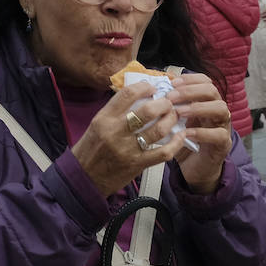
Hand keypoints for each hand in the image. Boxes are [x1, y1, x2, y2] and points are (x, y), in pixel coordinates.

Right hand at [72, 81, 185, 196]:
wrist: (84, 179)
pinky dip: (176, 143)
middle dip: (164, 103)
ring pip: (159, 129)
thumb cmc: (90, 149)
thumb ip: (116, 111)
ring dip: (171, 119)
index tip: (152, 88)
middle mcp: (116, 132)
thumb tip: (139, 96)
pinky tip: (181, 136)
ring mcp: (128, 150)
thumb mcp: (97, 124)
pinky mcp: (137, 164)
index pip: (128, 94)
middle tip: (168, 102)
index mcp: (104, 119)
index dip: (145, 87)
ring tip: (174, 115)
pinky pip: (163, 152)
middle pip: (148, 110)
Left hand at [166, 74, 232, 193]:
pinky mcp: (223, 144)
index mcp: (206, 102)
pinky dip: (202, 132)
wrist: (194, 169)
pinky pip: (219, 134)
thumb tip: (155, 91)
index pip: (204, 81)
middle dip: (190, 91)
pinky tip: (186, 133)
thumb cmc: (182, 143)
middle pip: (212, 90)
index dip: (189, 79)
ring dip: (198, 107)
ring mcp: (223, 126)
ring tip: (179, 112)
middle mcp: (216, 111)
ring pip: (221, 108)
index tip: (172, 82)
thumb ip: (170, 107)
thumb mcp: (174, 122)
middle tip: (171, 97)